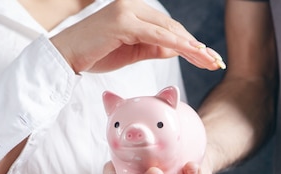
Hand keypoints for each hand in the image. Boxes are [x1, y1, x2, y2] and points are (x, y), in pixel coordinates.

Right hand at [50, 0, 223, 72]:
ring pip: (168, 30)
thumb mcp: (131, 51)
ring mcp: (127, 10)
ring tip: (209, 61)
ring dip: (191, 47)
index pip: (168, 27)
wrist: (65, 56)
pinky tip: (191, 53)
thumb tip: (177, 48)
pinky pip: (156, 35)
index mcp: (134, 10)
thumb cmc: (95, 54)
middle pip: (172, 27)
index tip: (206, 57)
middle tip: (215, 62)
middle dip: (196, 46)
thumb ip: (153, 47)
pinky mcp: (123, 21)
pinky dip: (176, 44)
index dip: (189, 43)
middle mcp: (132, 5)